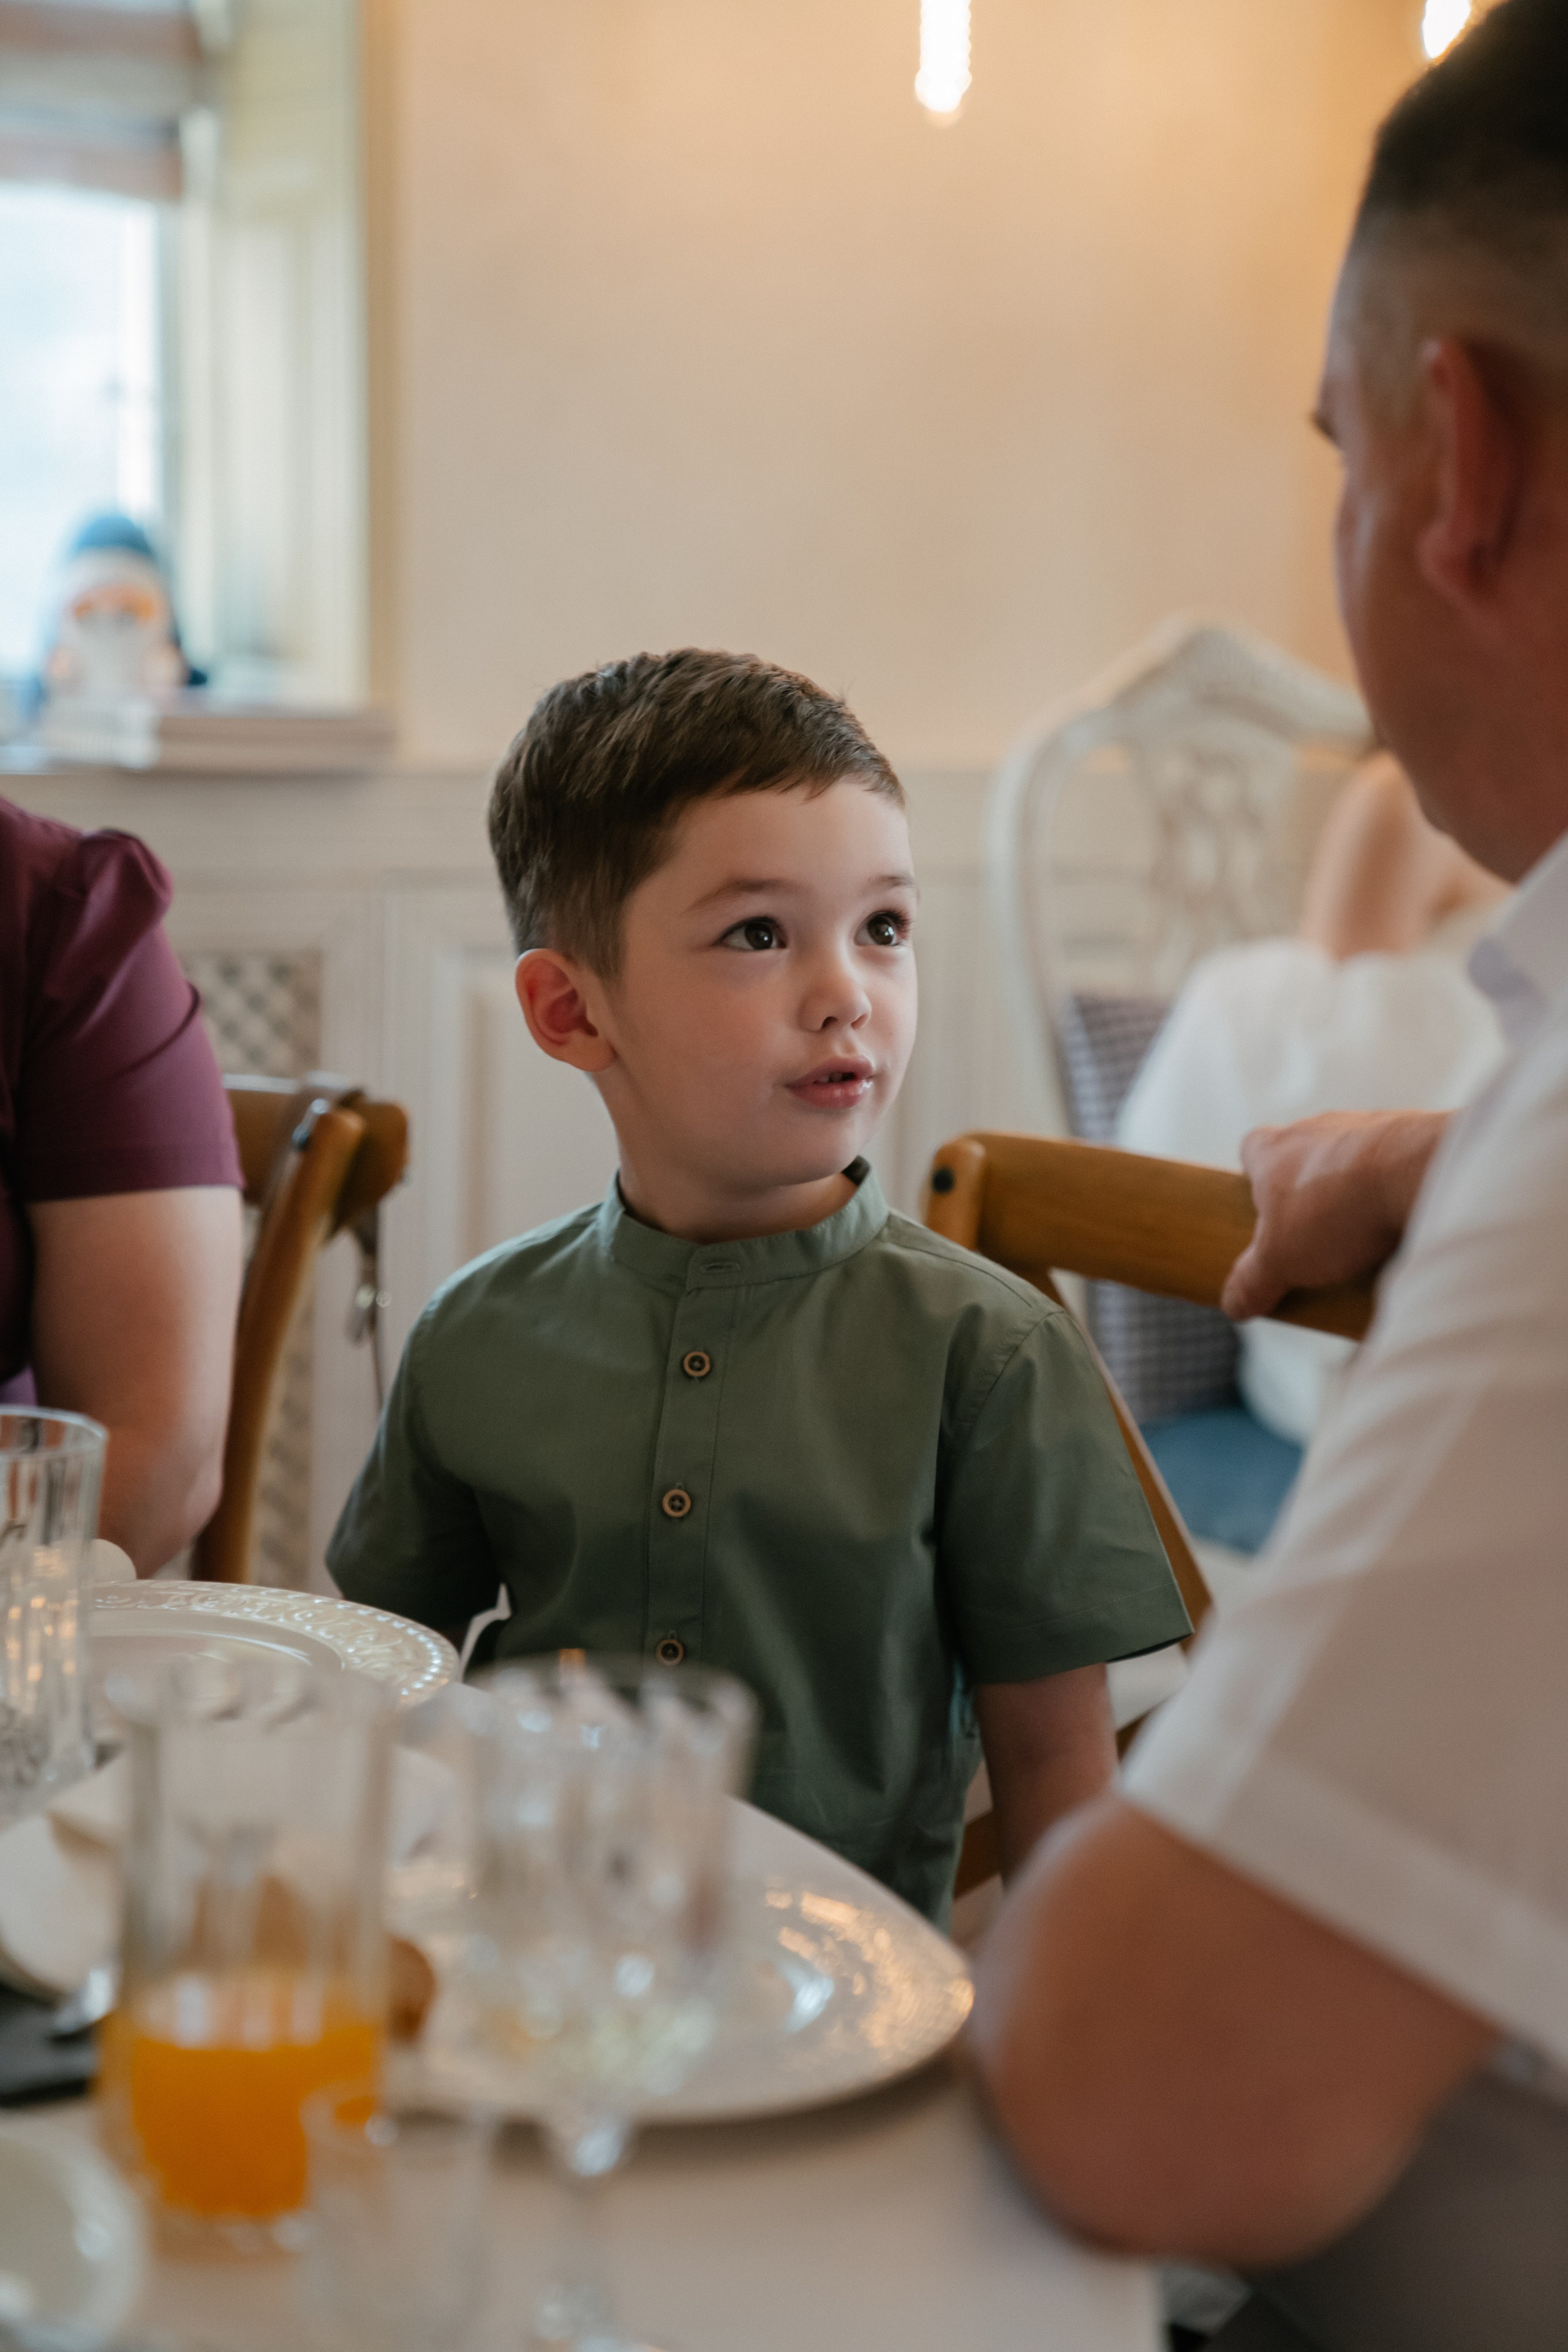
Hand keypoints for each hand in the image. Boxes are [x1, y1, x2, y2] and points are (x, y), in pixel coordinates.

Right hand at [1220, 1110, 1447, 1322]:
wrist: (1417, 1174)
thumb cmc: (1334, 1209)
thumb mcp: (1279, 1261)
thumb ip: (1252, 1282)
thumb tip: (1234, 1304)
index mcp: (1273, 1149)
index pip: (1251, 1148)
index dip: (1253, 1177)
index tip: (1262, 1209)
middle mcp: (1316, 1128)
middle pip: (1301, 1157)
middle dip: (1306, 1193)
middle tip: (1313, 1236)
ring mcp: (1366, 1127)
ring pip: (1350, 1161)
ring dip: (1352, 1191)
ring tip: (1362, 1238)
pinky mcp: (1410, 1136)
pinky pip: (1393, 1165)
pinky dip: (1391, 1191)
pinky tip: (1399, 1225)